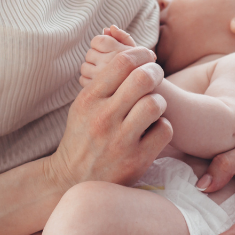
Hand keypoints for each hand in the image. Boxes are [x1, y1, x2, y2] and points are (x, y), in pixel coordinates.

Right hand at [50, 44, 171, 189]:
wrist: (70, 180)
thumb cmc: (82, 136)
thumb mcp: (82, 105)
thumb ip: (103, 82)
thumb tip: (130, 55)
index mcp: (89, 99)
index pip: (122, 63)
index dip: (141, 54)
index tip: (148, 57)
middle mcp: (104, 118)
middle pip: (143, 78)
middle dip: (155, 72)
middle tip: (156, 75)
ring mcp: (120, 140)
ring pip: (154, 103)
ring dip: (160, 101)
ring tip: (154, 106)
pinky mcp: (137, 160)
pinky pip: (164, 130)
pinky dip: (163, 126)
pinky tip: (154, 128)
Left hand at [79, 26, 137, 87]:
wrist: (149, 96)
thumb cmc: (142, 70)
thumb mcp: (138, 51)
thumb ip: (122, 37)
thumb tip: (108, 28)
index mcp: (120, 52)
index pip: (97, 40)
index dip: (99, 44)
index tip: (107, 51)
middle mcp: (111, 64)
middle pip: (89, 53)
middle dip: (96, 57)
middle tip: (107, 63)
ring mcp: (103, 79)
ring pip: (84, 67)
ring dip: (91, 69)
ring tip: (104, 73)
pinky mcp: (97, 92)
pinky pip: (83, 80)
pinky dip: (88, 80)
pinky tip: (101, 83)